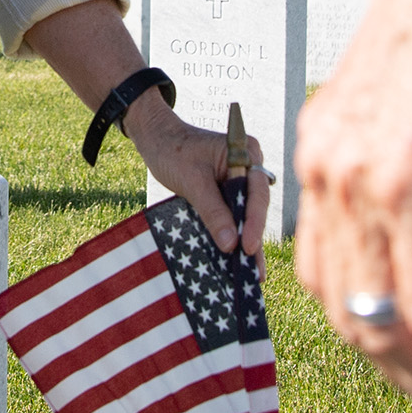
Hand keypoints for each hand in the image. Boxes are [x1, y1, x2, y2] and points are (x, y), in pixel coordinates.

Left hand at [125, 93, 268, 256]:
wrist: (155, 137)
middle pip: (255, 207)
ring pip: (245, 214)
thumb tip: (231, 244)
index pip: (256, 192)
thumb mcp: (192, 181)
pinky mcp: (226, 192)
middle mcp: (248, 166)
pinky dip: (231, 234)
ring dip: (245, 242)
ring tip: (252, 275)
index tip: (247, 247)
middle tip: (254, 272)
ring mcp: (238, 179)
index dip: (254, 222)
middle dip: (252, 238)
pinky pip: (232, 214)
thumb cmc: (172, 150)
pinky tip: (235, 260)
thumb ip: (212, 211)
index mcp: (246, 153)